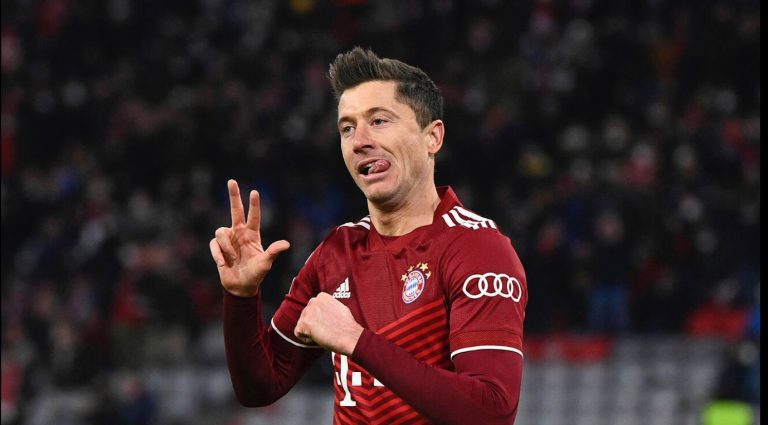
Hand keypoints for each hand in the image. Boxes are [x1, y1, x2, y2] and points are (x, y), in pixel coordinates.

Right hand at [209, 179, 289, 296]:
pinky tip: (223, 264)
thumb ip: (273, 252)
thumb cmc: (256, 274)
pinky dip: (218, 254)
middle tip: (232, 181)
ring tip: (232, 259)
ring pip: (221, 232)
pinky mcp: (218, 248)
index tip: (254, 192)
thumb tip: (286, 244)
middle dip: (233, 196)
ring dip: (226, 246)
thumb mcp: (266, 263)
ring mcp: (228, 240)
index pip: (254, 216)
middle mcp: (239, 233)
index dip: (254, 204)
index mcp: (252, 234)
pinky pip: (214, 245)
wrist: (241, 286)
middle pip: (235, 210)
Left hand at [294, 293, 363, 354]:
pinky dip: (307, 339)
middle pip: (306, 315)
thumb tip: (324, 310)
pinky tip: (318, 338)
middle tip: (324, 330)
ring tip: (323, 333)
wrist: (349, 335)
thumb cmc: (347, 325)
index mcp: (322, 296)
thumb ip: (328, 306)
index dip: (319, 318)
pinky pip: (298, 333)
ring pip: (302, 323)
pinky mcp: (304, 323)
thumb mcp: (339, 307)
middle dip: (313, 323)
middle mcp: (313, 301)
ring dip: (310, 330)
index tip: (326, 323)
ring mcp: (308, 312)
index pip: (313, 307)